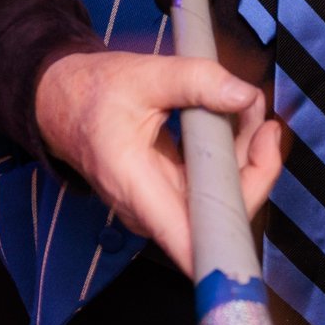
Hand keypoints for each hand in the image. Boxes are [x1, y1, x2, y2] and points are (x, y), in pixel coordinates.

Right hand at [32, 49, 284, 276]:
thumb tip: (244, 96)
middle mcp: (153, 211)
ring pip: (223, 200)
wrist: (63, 104)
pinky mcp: (172, 195)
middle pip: (221, 217)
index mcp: (137, 189)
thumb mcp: (142, 76)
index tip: (258, 210)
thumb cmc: (93, 96)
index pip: (190, 244)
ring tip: (247, 108)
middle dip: (254, 168)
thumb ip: (195, 81)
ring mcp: (164, 206)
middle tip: (261, 121)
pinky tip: (236, 120)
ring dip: (246, 157)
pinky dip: (232, 155)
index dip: (229, 248)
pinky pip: (214, 186)